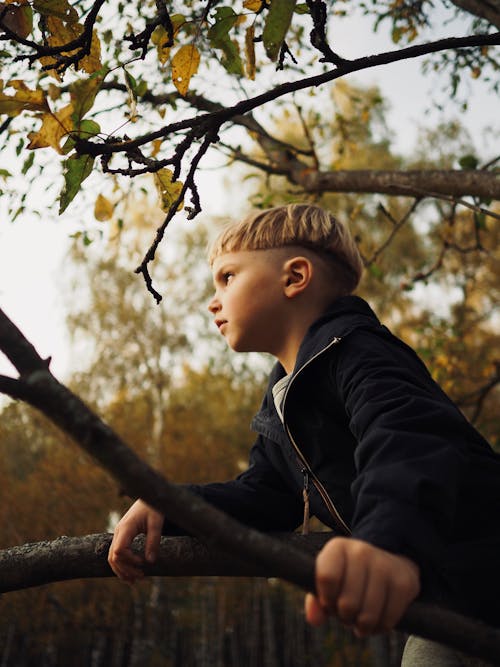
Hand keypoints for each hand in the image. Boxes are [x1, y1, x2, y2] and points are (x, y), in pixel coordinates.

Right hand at [108, 499, 163, 583]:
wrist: (149, 497)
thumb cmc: (153, 508)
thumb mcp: (157, 523)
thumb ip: (154, 541)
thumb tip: (150, 562)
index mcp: (126, 528)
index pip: (119, 550)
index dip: (130, 560)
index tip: (143, 563)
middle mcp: (118, 532)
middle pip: (113, 557)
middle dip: (126, 570)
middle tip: (142, 577)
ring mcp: (118, 534)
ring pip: (112, 558)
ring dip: (122, 570)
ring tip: (134, 581)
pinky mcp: (122, 536)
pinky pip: (116, 554)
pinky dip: (121, 565)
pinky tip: (130, 573)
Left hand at [304, 537, 419, 636]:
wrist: (387, 564)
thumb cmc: (349, 577)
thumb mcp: (329, 581)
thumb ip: (316, 600)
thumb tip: (314, 619)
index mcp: (338, 547)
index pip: (327, 577)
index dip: (326, 599)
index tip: (329, 602)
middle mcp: (361, 551)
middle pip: (347, 602)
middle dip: (345, 617)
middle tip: (347, 613)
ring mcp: (385, 564)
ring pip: (368, 615)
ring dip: (362, 626)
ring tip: (360, 618)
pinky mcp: (404, 582)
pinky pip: (388, 620)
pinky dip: (380, 628)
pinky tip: (376, 620)